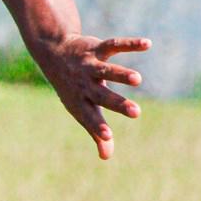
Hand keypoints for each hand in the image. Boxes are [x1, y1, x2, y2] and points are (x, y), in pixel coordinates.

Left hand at [30, 34, 150, 159]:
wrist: (54, 53)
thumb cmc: (72, 88)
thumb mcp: (82, 109)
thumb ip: (96, 131)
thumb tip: (106, 157)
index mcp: (81, 102)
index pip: (89, 117)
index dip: (98, 127)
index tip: (108, 137)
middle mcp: (84, 84)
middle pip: (101, 95)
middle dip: (118, 103)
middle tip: (136, 112)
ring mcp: (90, 66)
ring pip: (106, 70)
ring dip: (121, 74)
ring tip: (137, 80)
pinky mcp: (96, 48)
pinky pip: (114, 45)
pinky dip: (130, 44)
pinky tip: (147, 44)